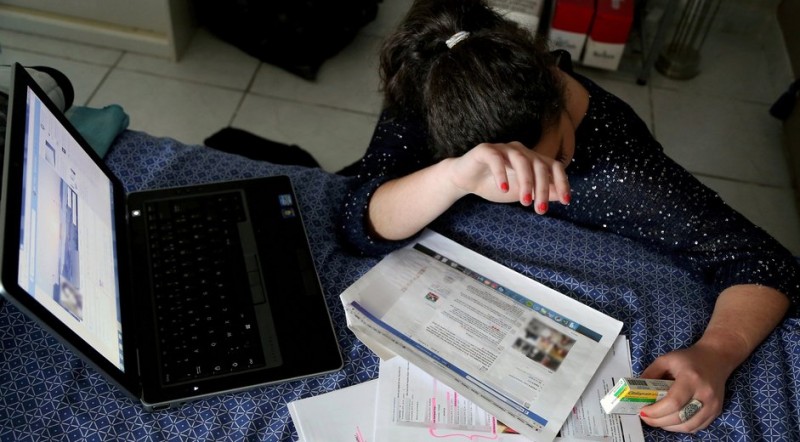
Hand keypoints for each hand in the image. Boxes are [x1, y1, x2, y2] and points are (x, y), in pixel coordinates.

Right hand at [446, 141, 570, 213]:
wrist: (465, 180)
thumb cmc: (494, 185)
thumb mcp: (521, 192)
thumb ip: (541, 192)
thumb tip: (563, 197)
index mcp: (532, 159)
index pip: (555, 166)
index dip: (562, 182)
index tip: (566, 201)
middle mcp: (521, 151)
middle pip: (540, 165)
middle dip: (542, 189)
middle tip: (540, 210)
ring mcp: (504, 148)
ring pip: (522, 160)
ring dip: (526, 182)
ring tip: (525, 202)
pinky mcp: (486, 150)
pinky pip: (497, 159)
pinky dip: (502, 174)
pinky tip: (503, 188)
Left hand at [637, 343, 732, 432]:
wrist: (716, 358)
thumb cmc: (689, 359)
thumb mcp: (666, 359)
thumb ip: (650, 374)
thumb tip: (636, 390)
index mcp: (691, 378)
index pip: (673, 402)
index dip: (656, 411)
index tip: (643, 411)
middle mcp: (705, 393)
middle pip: (680, 417)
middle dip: (658, 421)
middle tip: (646, 418)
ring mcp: (713, 405)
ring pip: (688, 426)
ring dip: (669, 427)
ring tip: (657, 420)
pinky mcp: (716, 411)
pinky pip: (697, 427)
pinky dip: (681, 427)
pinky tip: (671, 421)